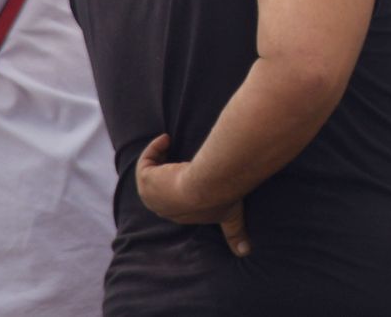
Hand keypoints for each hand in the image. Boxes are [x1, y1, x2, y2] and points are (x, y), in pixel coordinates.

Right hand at [135, 134, 250, 256]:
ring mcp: (152, 195)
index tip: (183, 180)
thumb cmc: (223, 198)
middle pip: (160, 189)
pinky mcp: (146, 179)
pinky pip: (146, 162)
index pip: (176, 206)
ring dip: (159, 160)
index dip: (178, 191)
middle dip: (166, 174)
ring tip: (170, 144)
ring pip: (151, 175)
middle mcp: (164, 208)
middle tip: (176, 155)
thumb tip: (245, 252)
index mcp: (182, 216)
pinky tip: (167, 139)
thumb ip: (235, 233)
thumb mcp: (231, 215)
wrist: (209, 186)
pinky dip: (154, 149)